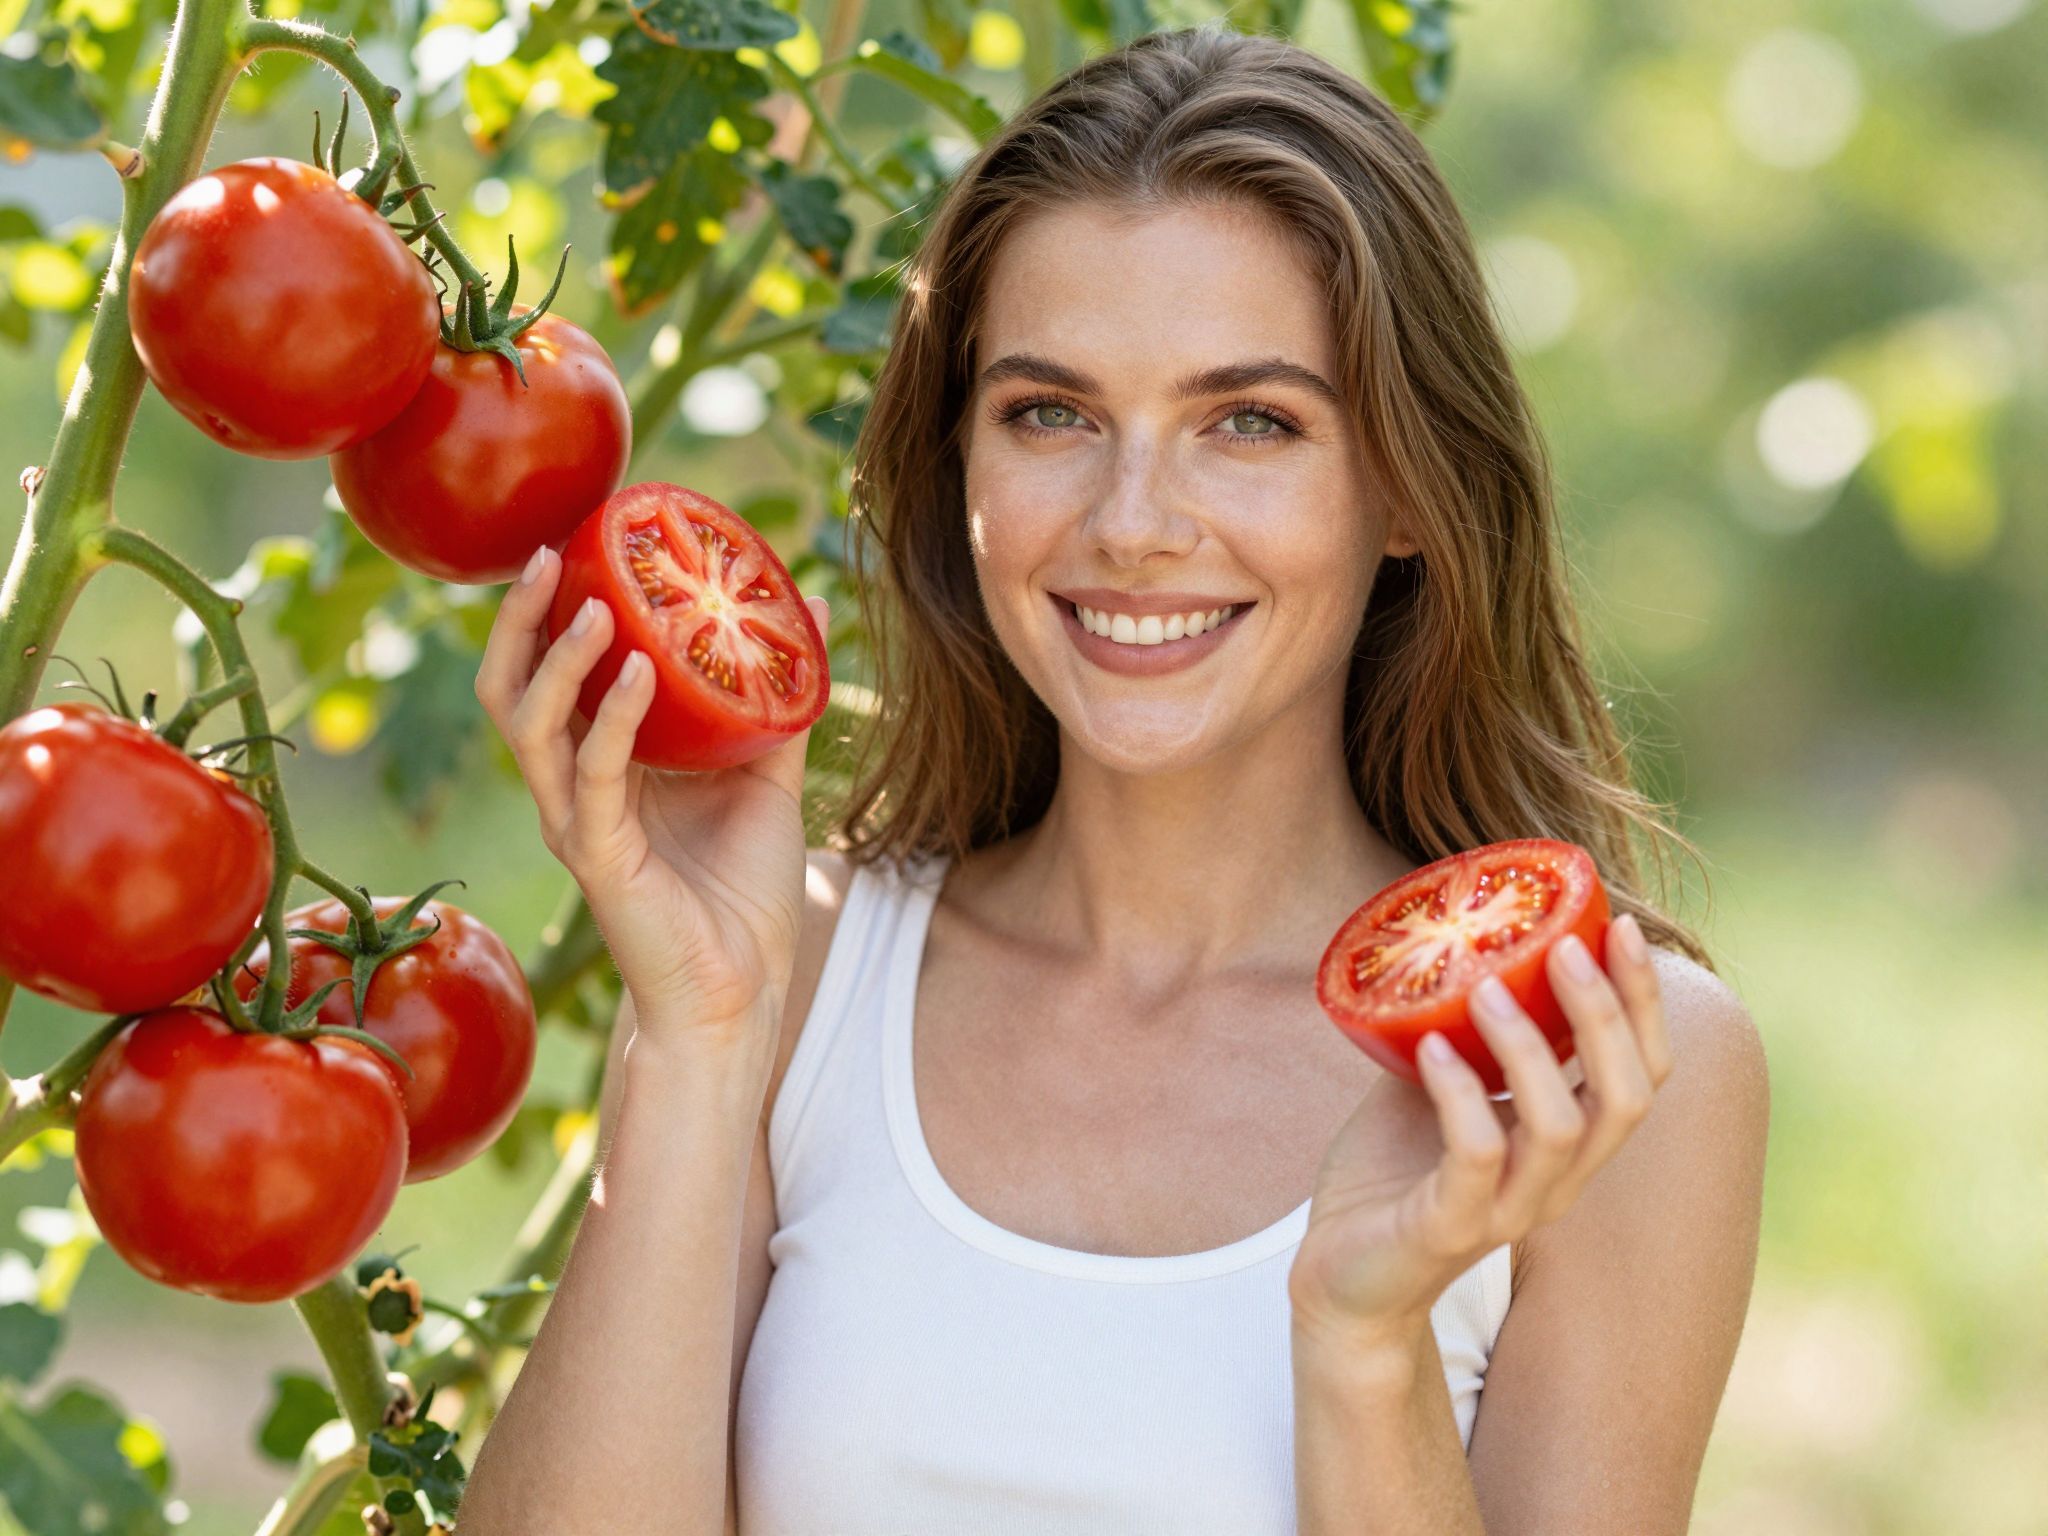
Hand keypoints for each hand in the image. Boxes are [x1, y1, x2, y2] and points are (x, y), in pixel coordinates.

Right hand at [474, 544, 828, 1038]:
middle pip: (511, 687)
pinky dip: (613, 717)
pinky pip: (591, 775)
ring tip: (595, 602)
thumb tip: (803, 619)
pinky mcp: (598, 856)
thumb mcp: (765, 779)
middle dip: (521, 619)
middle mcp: (573, 787)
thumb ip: (770, 707)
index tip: (580, 543)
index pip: (550, 673)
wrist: (743, 989)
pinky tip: (638, 670)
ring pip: (531, 724)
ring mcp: (576, 821)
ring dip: (560, 658)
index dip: (552, 611)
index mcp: (600, 766)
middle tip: (553, 553)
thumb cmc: (742, 892)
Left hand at [1287, 916, 1673, 1352]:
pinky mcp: (1449, 1227)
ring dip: (1527, 1047)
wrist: (1339, 1276)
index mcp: (1567, 1143)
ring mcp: (1508, 1209)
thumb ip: (1456, 1025)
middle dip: (1606, 1014)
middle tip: (1561, 945)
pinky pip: (1475, 1157)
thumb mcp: (1434, 1084)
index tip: (1616, 925)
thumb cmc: (1391, 1174)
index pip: (1644, 1072)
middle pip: (1626, 1097)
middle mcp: (1557, 1180)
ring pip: (1561, 1127)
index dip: (1643, 1001)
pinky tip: (1428, 1046)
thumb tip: (1450, 934)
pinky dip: (1458, 1093)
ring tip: (1484, 987)